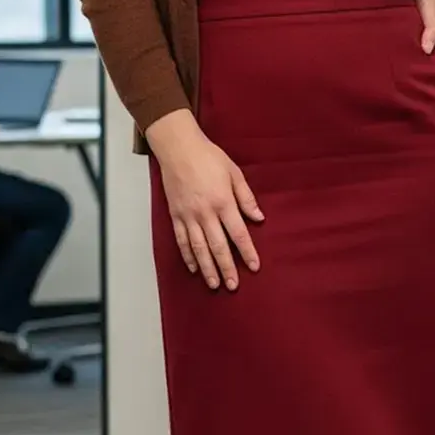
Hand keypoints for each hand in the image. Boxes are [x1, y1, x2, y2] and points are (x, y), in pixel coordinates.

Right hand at [145, 109, 262, 290]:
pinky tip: (194, 268)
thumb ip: (246, 197)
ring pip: (198, 248)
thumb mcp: (234, 172)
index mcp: (223, 202)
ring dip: (207, 268)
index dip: (247, 252)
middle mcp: (205, 212)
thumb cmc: (208, 157)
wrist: (179, 148)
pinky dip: (187, 256)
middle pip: (218, 246)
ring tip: (214, 284)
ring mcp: (188, 215)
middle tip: (233, 285)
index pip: (238, 233)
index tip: (254, 267)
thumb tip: (258, 217)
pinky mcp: (175, 215)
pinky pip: (182, 240)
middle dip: (227, 268)